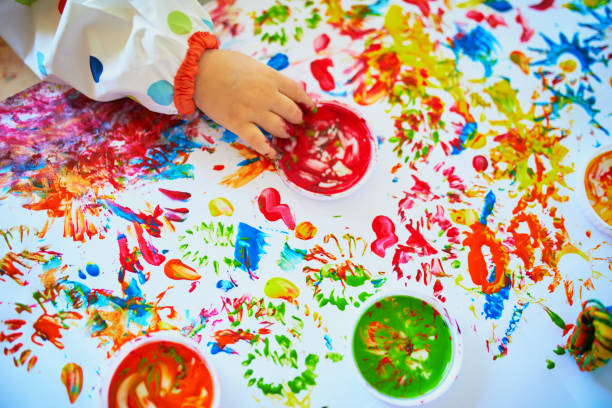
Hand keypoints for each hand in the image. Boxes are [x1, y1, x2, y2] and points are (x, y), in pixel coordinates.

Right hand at [194, 49, 313, 157]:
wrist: (198, 71)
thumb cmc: (225, 65)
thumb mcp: (254, 65)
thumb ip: (270, 79)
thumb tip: (286, 93)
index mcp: (271, 77)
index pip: (297, 93)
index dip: (306, 104)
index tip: (309, 110)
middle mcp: (265, 94)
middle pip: (292, 113)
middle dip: (297, 120)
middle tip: (296, 124)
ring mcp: (252, 110)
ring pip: (279, 128)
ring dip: (286, 133)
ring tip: (286, 135)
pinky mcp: (237, 124)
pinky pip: (258, 141)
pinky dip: (269, 149)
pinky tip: (274, 153)